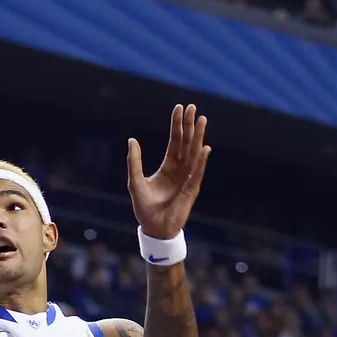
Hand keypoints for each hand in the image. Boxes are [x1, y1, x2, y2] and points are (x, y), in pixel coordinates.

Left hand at [126, 104, 209, 239]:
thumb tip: (132, 140)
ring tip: (202, 120)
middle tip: (193, 107)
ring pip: (194, 154)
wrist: (153, 229)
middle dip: (189, 125)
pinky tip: (204, 148)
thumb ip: (134, 161)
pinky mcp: (190, 191)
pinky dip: (200, 161)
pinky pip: (196, 173)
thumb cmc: (144, 208)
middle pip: (186, 143)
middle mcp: (180, 170)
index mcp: (168, 167)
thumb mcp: (135, 182)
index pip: (175, 141)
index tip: (179, 108)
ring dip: (198, 137)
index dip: (177, 125)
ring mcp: (187, 179)